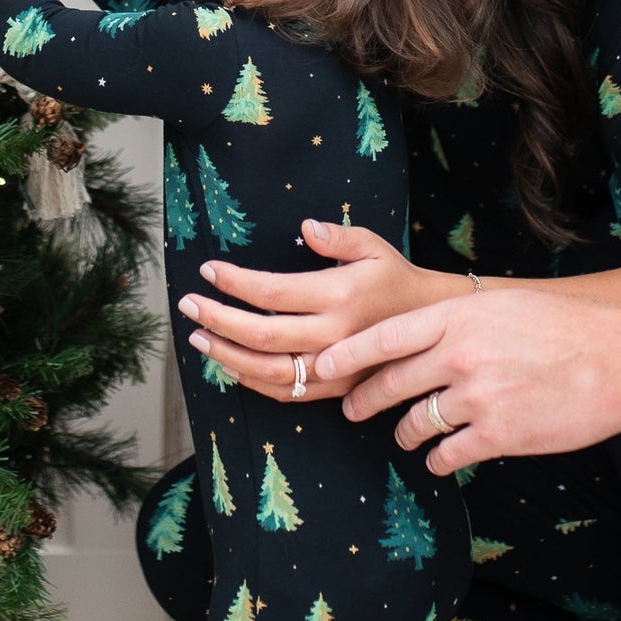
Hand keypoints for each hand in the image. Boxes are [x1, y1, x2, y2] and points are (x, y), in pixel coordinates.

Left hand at [177, 221, 454, 402]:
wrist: (432, 327)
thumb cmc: (395, 279)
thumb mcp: (374, 246)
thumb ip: (338, 237)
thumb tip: (305, 228)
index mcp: (339, 295)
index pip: (271, 293)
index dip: (234, 283)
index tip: (208, 270)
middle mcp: (335, 335)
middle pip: (262, 335)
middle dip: (218, 320)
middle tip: (187, 305)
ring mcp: (335, 367)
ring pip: (269, 370)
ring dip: (227, 355)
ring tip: (199, 338)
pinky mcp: (337, 388)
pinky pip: (287, 393)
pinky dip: (253, 382)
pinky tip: (230, 365)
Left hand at [316, 290, 620, 473]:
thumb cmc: (568, 328)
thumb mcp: (505, 307)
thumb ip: (460, 322)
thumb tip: (421, 341)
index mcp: (459, 317)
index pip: (384, 338)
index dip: (346, 356)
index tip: (322, 367)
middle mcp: (460, 356)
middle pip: (390, 384)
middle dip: (363, 400)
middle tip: (352, 409)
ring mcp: (477, 398)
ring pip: (415, 423)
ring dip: (404, 433)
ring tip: (405, 435)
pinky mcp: (497, 436)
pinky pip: (446, 455)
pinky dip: (437, 459)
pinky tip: (440, 458)